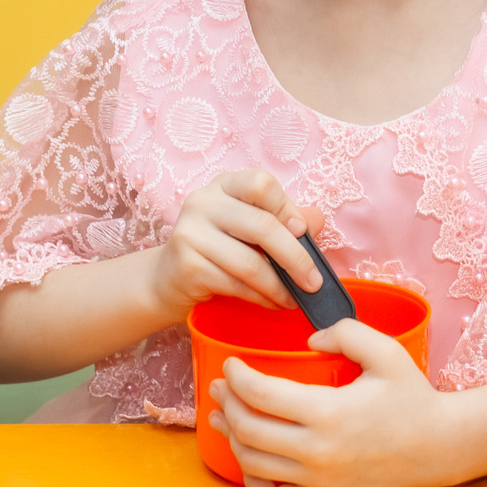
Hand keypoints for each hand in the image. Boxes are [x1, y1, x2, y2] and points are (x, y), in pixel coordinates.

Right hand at [147, 170, 325, 321]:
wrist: (169, 278)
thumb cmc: (220, 248)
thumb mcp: (250, 227)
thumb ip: (284, 220)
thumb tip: (317, 220)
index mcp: (224, 185)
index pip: (261, 184)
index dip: (287, 209)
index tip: (303, 232)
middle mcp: (203, 202)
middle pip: (262, 226)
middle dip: (295, 258)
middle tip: (314, 282)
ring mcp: (191, 233)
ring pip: (251, 263)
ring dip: (280, 286)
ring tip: (295, 298)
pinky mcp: (188, 266)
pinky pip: (236, 285)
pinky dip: (262, 297)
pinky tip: (273, 302)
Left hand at [207, 320, 453, 486]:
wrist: (438, 447)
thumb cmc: (412, 398)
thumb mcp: (386, 352)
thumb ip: (345, 333)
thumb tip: (308, 342)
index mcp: (329, 412)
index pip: (261, 394)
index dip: (236, 376)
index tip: (231, 365)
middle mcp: (318, 451)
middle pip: (248, 429)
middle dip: (227, 404)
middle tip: (221, 388)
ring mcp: (318, 481)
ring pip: (252, 463)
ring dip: (231, 438)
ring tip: (226, 418)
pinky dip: (251, 481)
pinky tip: (250, 460)